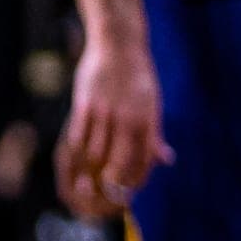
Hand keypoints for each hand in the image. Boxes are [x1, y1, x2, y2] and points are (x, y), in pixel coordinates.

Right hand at [55, 39, 172, 219]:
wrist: (118, 44)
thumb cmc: (138, 76)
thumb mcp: (153, 104)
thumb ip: (154, 134)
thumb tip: (166, 159)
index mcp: (147, 121)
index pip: (142, 161)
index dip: (134, 182)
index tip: (127, 195)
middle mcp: (127, 119)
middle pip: (117, 161)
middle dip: (110, 185)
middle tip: (103, 196)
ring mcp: (105, 111)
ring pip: (95, 151)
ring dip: (89, 170)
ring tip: (83, 186)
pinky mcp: (85, 102)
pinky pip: (78, 133)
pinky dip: (76, 149)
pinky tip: (74, 157)